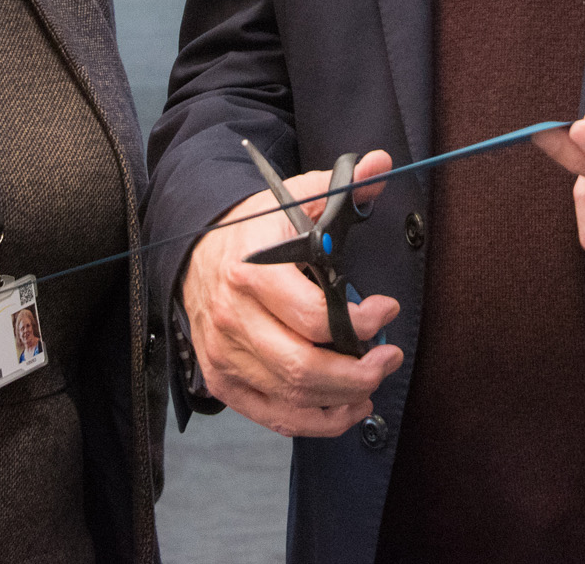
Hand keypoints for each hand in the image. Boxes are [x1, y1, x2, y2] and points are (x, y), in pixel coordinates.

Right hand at [180, 150, 404, 437]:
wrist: (195, 249)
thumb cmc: (253, 229)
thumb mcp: (293, 198)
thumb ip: (342, 185)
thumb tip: (383, 163)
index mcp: (251, 270)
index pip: (313, 316)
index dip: (361, 322)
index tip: (387, 310)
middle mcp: (232, 317)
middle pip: (303, 368)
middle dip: (359, 372)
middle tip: (389, 357)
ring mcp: (224, 353)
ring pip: (292, 398)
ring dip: (344, 399)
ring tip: (373, 381)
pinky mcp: (223, 379)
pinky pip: (272, 415)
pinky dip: (315, 422)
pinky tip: (346, 408)